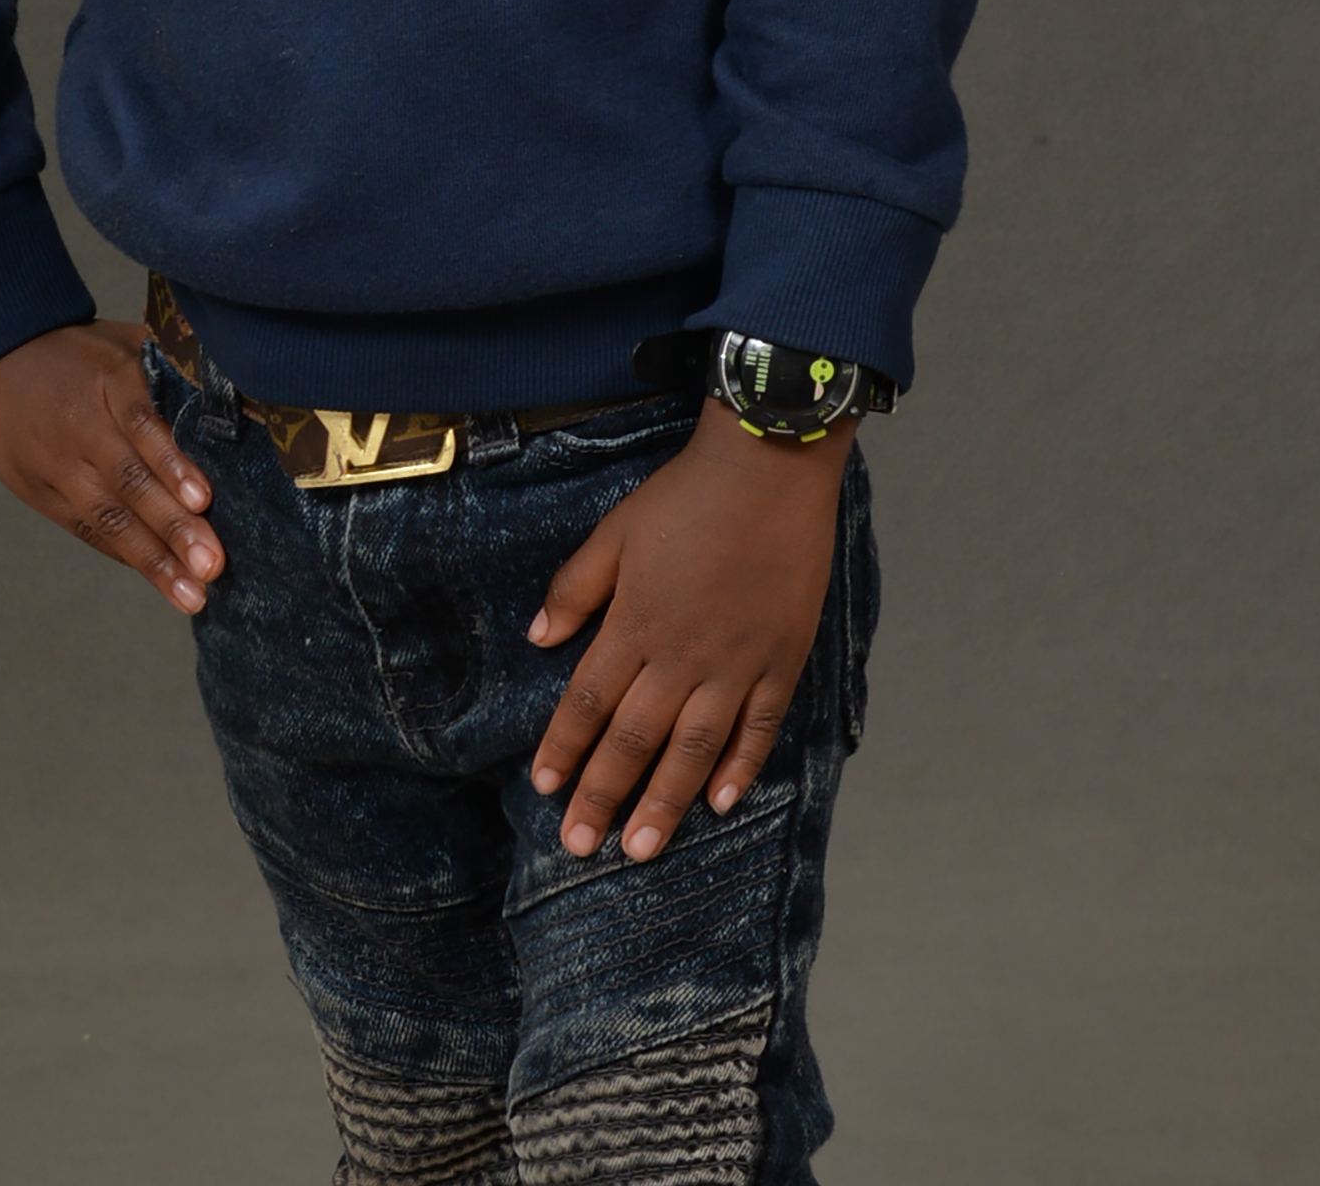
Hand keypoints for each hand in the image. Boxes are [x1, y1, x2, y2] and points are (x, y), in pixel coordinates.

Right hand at [0, 321, 224, 613]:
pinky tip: (158, 578)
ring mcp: (57, 465)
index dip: (172, 464)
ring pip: (108, 517)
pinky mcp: (41, 493)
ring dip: (152, 559)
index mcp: (107, 379)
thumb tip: (238, 387)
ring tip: (191, 595)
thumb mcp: (120, 339)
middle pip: (128, 481)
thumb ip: (170, 363)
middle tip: (212, 565)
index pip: (141, 424)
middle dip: (172, 527)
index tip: (204, 499)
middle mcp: (81, 426)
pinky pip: (86, 528)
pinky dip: (123, 553)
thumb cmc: (74, 349)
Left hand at [527, 401, 850, 859]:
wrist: (767, 471)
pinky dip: (738, 769)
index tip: (545, 790)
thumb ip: (576, 588)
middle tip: (580, 847)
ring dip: (664, 803)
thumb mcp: (615, 531)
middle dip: (603, 795)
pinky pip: (758, 728)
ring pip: (693, 751)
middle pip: (635, 740)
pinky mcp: (781, 661)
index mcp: (635, 624)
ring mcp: (736, 665)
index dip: (564, 747)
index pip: (588, 702)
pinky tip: (719, 803)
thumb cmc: (685, 497)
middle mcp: (682, 657)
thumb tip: (538, 638)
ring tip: (641, 848)